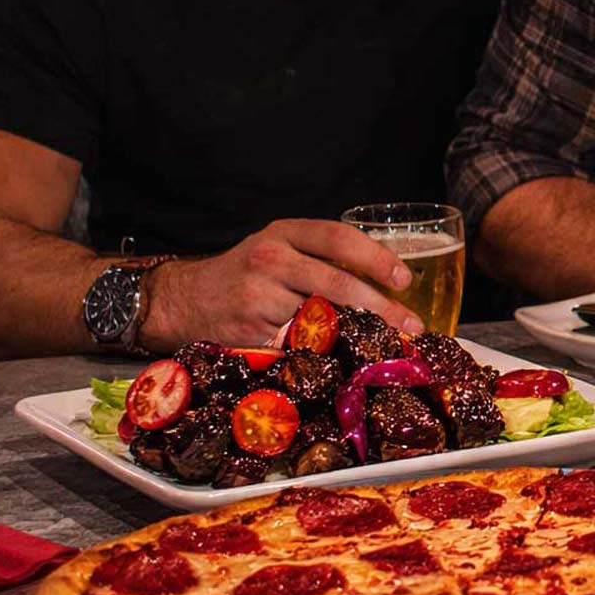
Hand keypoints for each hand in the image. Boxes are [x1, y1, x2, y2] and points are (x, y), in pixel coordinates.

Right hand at [142, 219, 420, 351]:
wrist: (183, 301)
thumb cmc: (245, 275)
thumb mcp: (279, 249)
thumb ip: (321, 258)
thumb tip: (386, 285)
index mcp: (284, 233)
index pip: (339, 238)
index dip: (376, 258)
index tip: (404, 279)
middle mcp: (270, 259)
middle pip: (337, 283)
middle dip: (381, 308)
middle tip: (412, 325)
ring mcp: (257, 297)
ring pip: (321, 319)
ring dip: (358, 335)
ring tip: (387, 345)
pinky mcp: (250, 333)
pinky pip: (298, 346)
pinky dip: (325, 355)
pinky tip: (346, 362)